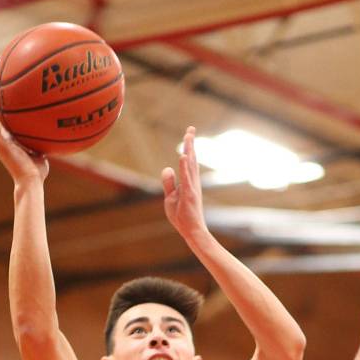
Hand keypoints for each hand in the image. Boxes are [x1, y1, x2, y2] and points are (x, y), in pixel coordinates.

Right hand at [0, 103, 48, 185]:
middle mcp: (5, 146)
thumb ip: (40, 147)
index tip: (0, 115)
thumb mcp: (40, 156)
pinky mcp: (0, 146)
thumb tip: (49, 140)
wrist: (31, 180)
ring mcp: (1, 146)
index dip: (2, 124)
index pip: (5, 133)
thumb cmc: (36, 173)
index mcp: (12, 147)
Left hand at [161, 126, 207, 242]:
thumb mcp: (170, 197)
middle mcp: (193, 182)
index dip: (189, 147)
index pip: (189, 162)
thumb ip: (169, 183)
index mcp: (189, 182)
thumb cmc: (182, 216)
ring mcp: (192, 188)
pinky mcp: (189, 195)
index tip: (189, 133)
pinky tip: (183, 156)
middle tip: (191, 128)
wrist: (191, 230)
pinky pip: (186, 178)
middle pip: (192, 159)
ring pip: (190, 166)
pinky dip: (184, 167)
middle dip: (191, 144)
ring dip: (189, 150)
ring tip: (188, 136)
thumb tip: (167, 168)